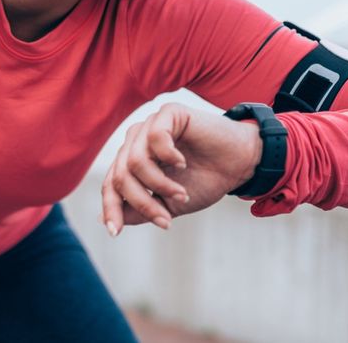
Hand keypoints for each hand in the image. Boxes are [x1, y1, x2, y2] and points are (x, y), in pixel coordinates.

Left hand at [99, 102, 261, 236]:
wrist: (239, 163)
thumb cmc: (204, 181)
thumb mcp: (168, 204)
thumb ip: (140, 209)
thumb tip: (108, 220)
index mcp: (131, 161)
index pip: (111, 184)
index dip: (111, 209)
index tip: (114, 233)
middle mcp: (136, 141)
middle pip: (121, 176)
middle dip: (142, 202)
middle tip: (166, 220)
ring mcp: (150, 125)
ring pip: (135, 161)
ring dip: (159, 185)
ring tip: (182, 195)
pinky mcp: (168, 113)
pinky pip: (155, 137)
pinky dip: (169, 156)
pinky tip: (183, 164)